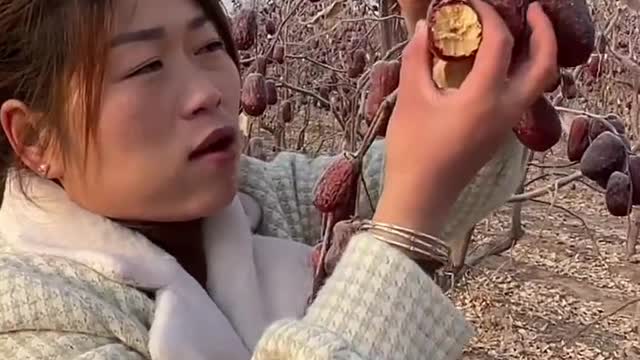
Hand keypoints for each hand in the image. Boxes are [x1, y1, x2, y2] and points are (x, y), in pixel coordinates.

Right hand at [374, 0, 556, 235]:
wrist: (421, 196)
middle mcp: (506, 110)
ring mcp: (506, 124)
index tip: (471, 3)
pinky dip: (520, 72)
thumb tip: (424, 28)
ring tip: (519, 34)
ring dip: (536, 54)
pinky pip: (522, 96)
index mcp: (485, 97)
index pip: (500, 42)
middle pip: (544, 65)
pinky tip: (495, 66)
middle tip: (531, 10)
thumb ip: (417, 58)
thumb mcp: (410, 99)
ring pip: (538, 83)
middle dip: (544, 32)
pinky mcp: (499, 134)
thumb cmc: (413, 150)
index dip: (489, 15)